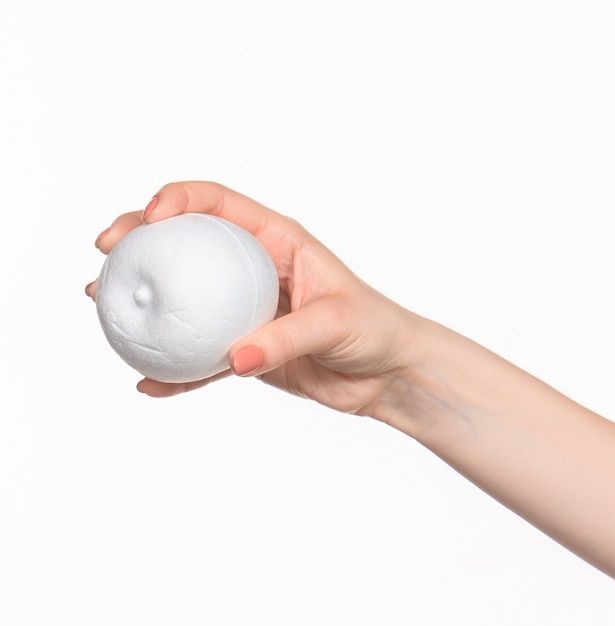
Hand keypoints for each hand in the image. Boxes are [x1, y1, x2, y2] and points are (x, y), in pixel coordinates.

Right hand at [87, 181, 427, 413]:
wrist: (384, 374)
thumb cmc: (374, 331)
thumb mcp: (336, 322)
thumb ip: (285, 338)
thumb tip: (233, 359)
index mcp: (276, 241)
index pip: (218, 203)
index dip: (178, 199)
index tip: (149, 219)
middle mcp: (253, 269)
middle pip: (185, 241)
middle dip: (139, 236)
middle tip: (107, 250)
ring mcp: (244, 309)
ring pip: (183, 297)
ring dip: (142, 297)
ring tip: (101, 301)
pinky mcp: (244, 349)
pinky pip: (200, 356)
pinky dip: (175, 369)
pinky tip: (148, 382)